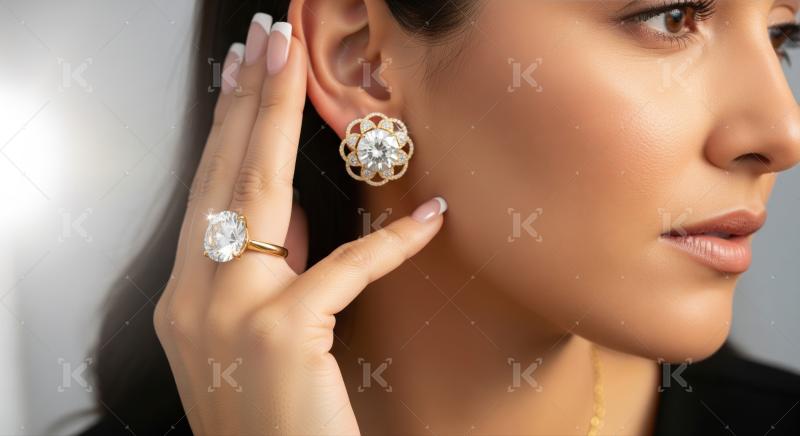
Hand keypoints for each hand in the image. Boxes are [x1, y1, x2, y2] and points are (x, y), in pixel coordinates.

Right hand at [153, 26, 444, 434]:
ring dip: (278, 121)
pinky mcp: (281, 336)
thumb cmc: (273, 411)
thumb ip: (268, 274)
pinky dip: (392, 245)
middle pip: (222, 178)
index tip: (240, 73)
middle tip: (262, 38)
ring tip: (290, 62)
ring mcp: (229, 315)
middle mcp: (193, 298)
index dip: (225, 129)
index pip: (206, 193)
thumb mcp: (255, 333)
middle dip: (243, 100)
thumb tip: (291, 219)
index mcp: (187, 295)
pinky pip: (344, 270)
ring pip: (257, 197)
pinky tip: (429, 216)